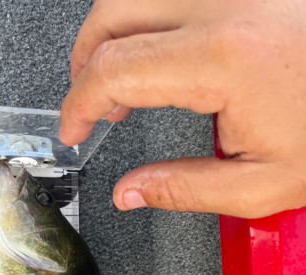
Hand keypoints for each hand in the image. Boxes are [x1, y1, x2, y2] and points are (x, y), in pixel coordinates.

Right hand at [60, 0, 305, 217]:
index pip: (113, 69)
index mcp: (222, 60)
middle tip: (91, 105)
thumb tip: (131, 192)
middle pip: (111, 13)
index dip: (78, 102)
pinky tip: (158, 44)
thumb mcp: (263, 183)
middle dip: (84, 63)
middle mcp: (225, 5)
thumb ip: (184, 189)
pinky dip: (148, 13)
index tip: (74, 127)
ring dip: (111, 30)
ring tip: (121, 75)